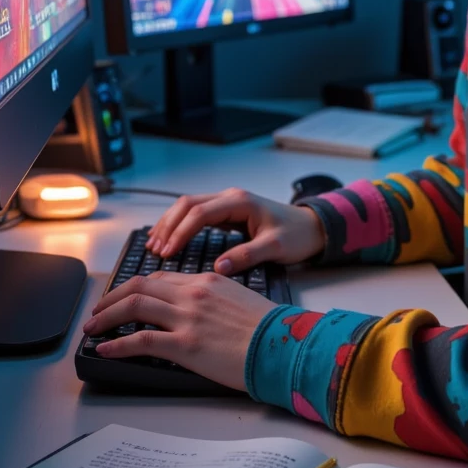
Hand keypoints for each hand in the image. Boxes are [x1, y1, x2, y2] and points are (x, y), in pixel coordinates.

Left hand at [82, 272, 273, 390]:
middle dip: (112, 298)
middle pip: (139, 286)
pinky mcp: (185, 344)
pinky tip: (105, 348)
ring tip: (91, 327)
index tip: (123, 298)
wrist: (284, 345)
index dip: (135, 288)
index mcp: (206, 281)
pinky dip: (117, 343)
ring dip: (106, 317)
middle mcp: (193, 293)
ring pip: (134, 306)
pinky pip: (141, 340)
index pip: (160, 278)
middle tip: (97, 310)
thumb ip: (213, 299)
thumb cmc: (269, 329)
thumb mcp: (239, 300)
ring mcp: (187, 317)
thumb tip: (196, 311)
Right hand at [145, 187, 327, 274]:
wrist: (313, 227)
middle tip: (155, 249)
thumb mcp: (276, 247)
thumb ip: (247, 256)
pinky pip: (196, 214)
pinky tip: (169, 238)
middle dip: (169, 225)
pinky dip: (180, 225)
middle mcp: (230, 197)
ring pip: (189, 207)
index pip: (200, 212)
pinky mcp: (228, 212)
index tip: (167, 251)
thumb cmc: (297, 235)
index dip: (181, 231)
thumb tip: (218, 269)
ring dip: (170, 223)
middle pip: (188, 204)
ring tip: (154, 244)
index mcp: (240, 202)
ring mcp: (228, 203)